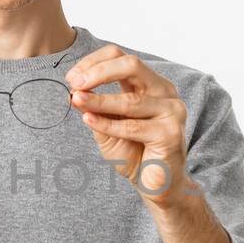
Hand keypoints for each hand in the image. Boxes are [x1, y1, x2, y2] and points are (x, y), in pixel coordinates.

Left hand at [65, 44, 195, 206]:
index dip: (95, 62)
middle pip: (131, 65)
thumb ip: (95, 108)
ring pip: (130, 100)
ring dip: (99, 100)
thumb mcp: (107, 126)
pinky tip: (88, 121)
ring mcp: (171, 111)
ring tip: (76, 100)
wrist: (156, 184)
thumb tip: (75, 91)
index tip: (72, 77)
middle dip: (99, 72)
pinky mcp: (170, 134)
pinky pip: (132, 127)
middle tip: (74, 83)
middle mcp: (164, 91)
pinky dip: (107, 124)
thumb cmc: (133, 152)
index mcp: (150, 83)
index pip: (122, 57)